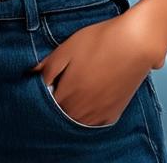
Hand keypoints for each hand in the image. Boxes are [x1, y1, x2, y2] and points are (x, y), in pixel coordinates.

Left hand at [28, 7, 156, 126]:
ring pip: (76, 122)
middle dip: (55, 104)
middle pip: (60, 114)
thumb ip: (49, 65)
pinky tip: (87, 104)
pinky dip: (87, 118)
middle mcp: (82, 107)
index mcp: (68, 91)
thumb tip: (32, 75)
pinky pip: (95, 124)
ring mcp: (99, 113)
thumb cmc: (101, 41)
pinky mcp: (113, 113)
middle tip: (58, 87)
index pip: (46, 103)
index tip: (44, 83)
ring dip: (70, 113)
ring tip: (73, 94)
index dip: (43, 93)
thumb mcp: (69, 46)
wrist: (135, 43)